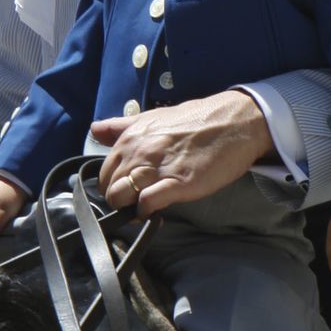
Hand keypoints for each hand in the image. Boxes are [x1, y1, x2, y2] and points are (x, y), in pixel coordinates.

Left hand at [90, 90, 272, 216]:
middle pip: (109, 188)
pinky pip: (147, 203)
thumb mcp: (153, 118)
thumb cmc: (197, 121)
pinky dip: (147, 212)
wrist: (236, 122)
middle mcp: (139, 151)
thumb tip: (94, 130)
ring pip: (121, 197)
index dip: (112, 186)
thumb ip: (121, 127)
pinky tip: (156, 212)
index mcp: (131, 137)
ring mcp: (158, 167)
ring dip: (128, 210)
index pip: (103, 172)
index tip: (125, 191)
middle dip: (118, 201)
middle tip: (134, 204)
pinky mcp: (178, 182)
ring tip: (144, 209)